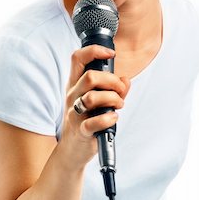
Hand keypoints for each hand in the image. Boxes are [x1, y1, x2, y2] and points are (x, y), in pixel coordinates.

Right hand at [60, 45, 129, 167]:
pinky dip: (109, 119)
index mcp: (75, 85)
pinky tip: (113, 118)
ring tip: (119, 105)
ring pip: (92, 97)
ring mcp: (74, 113)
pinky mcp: (81, 130)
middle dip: (112, 81)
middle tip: (121, 91)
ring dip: (113, 99)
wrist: (72, 149)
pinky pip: (95, 122)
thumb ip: (113, 89)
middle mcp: (72, 96)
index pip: (77, 58)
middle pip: (90, 77)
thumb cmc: (86, 120)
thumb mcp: (96, 101)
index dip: (94, 51)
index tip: (110, 53)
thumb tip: (126, 80)